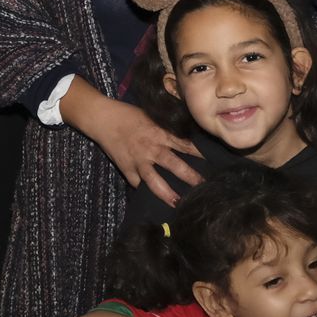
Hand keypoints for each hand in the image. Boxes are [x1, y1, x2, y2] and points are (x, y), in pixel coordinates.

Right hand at [64, 83, 199, 205]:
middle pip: (175, 165)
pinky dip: (143, 189)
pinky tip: (151, 198)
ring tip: (177, 203)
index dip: (201, 154)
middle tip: (204, 187)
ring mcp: (138, 161)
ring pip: (155, 181)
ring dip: (167, 193)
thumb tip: (184, 132)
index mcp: (160, 133)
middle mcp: (152, 149)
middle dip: (191, 177)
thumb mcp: (151, 115)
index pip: (185, 145)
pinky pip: (137, 183)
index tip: (214, 162)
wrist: (102, 118)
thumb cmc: (127, 113)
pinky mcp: (126, 168)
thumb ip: (166, 126)